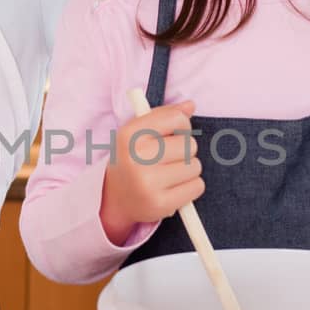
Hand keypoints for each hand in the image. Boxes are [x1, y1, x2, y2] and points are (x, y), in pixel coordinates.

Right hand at [100, 101, 202, 244]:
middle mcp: (136, 158)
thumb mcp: (138, 132)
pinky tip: (173, 188)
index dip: (182, 126)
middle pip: (189, 145)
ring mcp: (147, 183)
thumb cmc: (132, 159)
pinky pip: (197, 186)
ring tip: (168, 175)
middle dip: (184, 151)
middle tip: (167, 160)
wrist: (113, 198)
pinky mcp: (160, 204)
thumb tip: (190, 105)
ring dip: (188, 170)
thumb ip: (164, 115)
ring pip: (195, 166)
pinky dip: (190, 187)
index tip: (173, 135)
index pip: (177, 119)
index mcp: (130, 135)